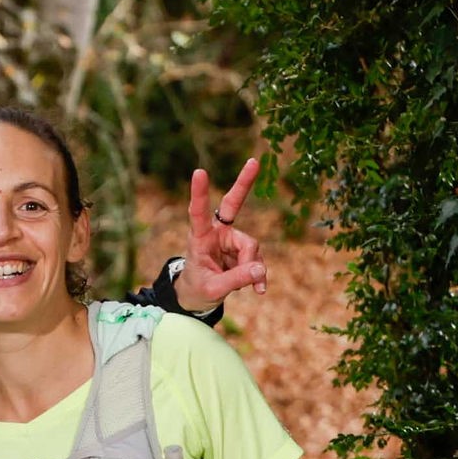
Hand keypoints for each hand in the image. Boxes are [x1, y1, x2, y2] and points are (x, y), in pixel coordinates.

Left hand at [176, 157, 267, 308]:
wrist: (198, 297)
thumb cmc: (197, 289)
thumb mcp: (212, 290)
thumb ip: (235, 279)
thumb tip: (260, 270)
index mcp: (199, 237)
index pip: (198, 213)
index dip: (199, 193)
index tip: (199, 172)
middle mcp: (217, 233)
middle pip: (232, 204)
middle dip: (243, 183)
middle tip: (254, 161)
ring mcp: (232, 240)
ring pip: (251, 248)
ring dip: (249, 269)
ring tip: (240, 288)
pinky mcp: (244, 250)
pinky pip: (257, 261)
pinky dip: (257, 275)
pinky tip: (258, 290)